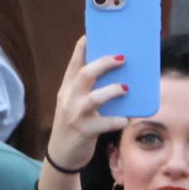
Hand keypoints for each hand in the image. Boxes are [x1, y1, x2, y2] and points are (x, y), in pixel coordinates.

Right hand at [44, 36, 130, 170]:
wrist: (61, 155)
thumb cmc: (75, 125)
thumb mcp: (76, 104)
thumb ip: (88, 90)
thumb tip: (117, 75)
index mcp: (67, 88)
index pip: (74, 63)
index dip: (83, 47)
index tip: (93, 33)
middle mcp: (68, 98)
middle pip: (85, 75)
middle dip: (104, 64)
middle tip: (122, 58)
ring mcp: (75, 115)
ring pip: (93, 98)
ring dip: (112, 91)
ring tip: (126, 89)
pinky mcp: (84, 131)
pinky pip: (103, 123)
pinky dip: (117, 120)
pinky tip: (127, 119)